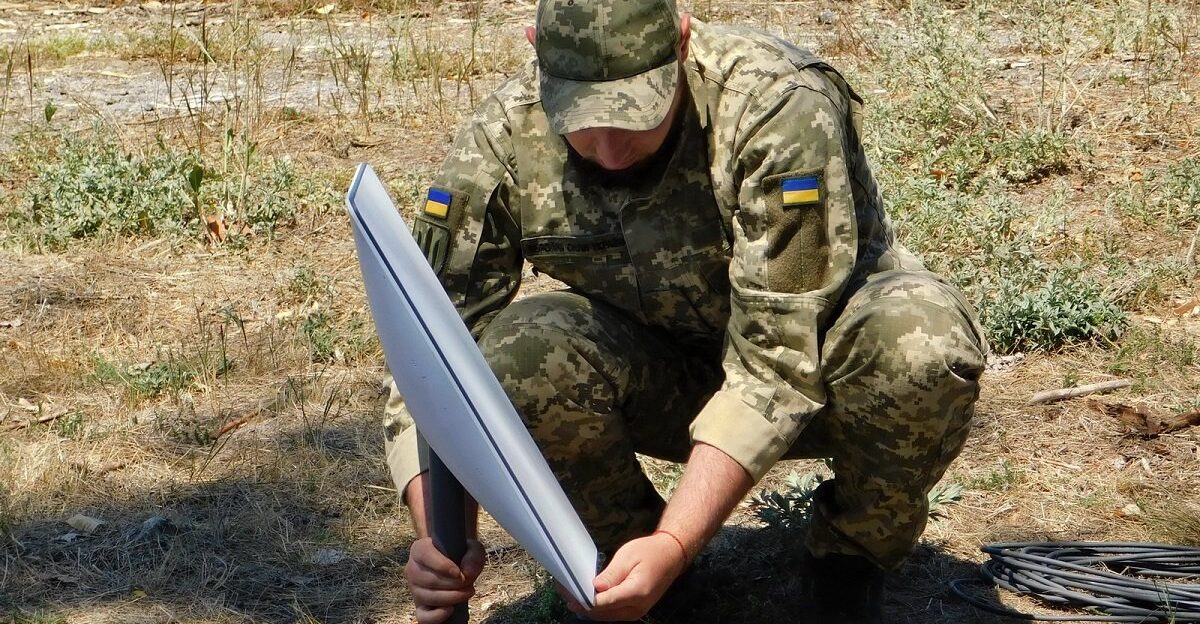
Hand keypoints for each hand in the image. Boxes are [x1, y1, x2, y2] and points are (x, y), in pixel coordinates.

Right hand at [405, 537, 484, 623]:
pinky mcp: (419, 606)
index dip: (442, 565)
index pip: (424, 554)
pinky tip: (451, 609)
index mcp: (420, 549)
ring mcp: (414, 589)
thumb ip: (473, 555)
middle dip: (453, 584)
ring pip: (428, 597)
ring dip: (451, 597)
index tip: (458, 573)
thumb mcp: (472, 548)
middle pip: (429, 580)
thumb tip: (467, 573)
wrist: (457, 563)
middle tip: (468, 582)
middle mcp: (412, 569)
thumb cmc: (461, 553)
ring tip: (467, 592)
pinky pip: (422, 616)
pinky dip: (437, 616)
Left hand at [567, 533, 687, 620]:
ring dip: (588, 607)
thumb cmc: (650, 552)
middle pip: (602, 613)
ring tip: (570, 594)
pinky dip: (598, 607)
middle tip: (563, 591)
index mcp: (636, 592)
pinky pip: (612, 613)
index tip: (568, 593)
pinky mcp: (634, 610)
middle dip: (581, 604)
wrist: (671, 556)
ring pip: (605, 616)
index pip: (604, 603)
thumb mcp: (627, 557)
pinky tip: (586, 598)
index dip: (584, 600)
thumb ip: (611, 575)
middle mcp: (637, 608)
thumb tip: (594, 589)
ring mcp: (636, 612)